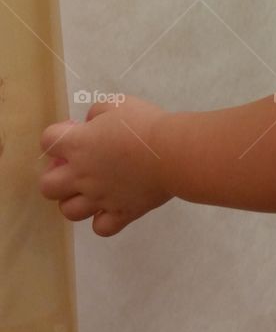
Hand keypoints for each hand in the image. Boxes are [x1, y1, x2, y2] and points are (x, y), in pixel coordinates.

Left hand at [39, 94, 172, 236]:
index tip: (78, 132)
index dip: (58, 136)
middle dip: (56, 175)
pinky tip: (112, 206)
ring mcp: (99, 198)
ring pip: (68, 211)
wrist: (171, 152)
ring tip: (90, 189)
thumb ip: (97, 112)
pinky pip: (100, 228)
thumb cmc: (144, 124)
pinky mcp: (120, 213)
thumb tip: (90, 124)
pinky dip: (103, 219)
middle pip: (47, 186)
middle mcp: (82, 175)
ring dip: (75, 199)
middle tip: (76, 166)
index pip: (47, 141)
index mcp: (78, 145)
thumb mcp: (118, 103)